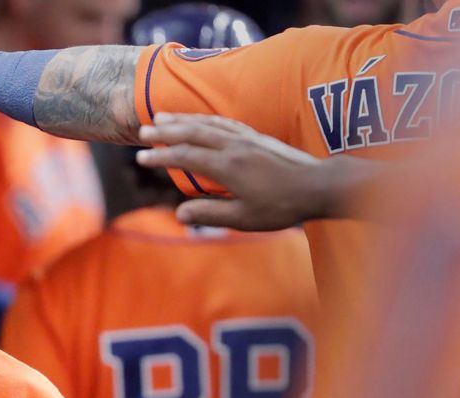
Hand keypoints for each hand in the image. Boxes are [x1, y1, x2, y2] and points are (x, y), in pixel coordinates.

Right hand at [137, 113, 340, 230]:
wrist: (319, 186)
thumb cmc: (281, 206)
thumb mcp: (244, 218)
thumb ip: (210, 214)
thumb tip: (179, 214)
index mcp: (228, 167)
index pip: (186, 157)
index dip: (162, 156)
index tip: (141, 158)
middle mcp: (234, 147)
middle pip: (193, 133)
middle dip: (166, 131)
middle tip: (143, 130)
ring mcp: (246, 138)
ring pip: (207, 123)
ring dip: (182, 120)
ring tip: (161, 117)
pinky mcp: (256, 136)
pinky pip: (223, 122)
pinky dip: (205, 118)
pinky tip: (197, 120)